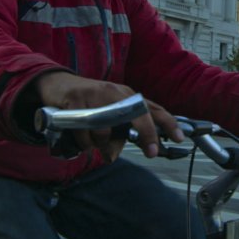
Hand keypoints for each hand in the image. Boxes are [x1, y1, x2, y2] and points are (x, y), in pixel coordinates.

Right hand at [33, 72, 183, 159]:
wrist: (58, 85)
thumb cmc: (88, 101)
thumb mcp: (108, 112)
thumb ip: (118, 131)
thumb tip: (116, 154)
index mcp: (126, 95)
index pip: (153, 107)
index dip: (168, 122)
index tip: (180, 137)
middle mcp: (114, 93)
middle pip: (137, 114)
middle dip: (148, 134)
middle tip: (151, 152)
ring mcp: (95, 96)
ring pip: (106, 129)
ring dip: (102, 144)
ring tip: (96, 143)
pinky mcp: (76, 102)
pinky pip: (85, 132)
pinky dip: (84, 142)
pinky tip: (81, 137)